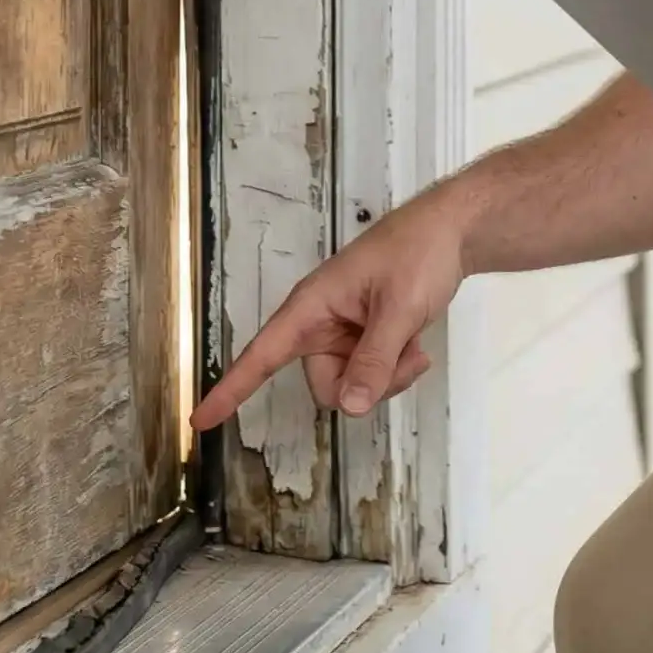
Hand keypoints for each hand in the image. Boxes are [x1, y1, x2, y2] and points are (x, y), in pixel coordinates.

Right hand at [190, 195, 467, 431]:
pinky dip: (395, 369)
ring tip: (413, 344)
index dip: (230, 389)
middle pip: (326, 386)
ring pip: (352, 386)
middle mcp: (319, 324)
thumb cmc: (418, 255)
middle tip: (404, 356)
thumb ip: (374, 359)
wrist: (452, 232)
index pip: (261, 355)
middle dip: (366, 384)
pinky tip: (416, 344)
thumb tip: (349, 407)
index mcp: (311, 307)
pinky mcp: (364, 339)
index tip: (200, 420)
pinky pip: (370, 376)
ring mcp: (343, 333)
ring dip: (387, 376)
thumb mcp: (399, 308)